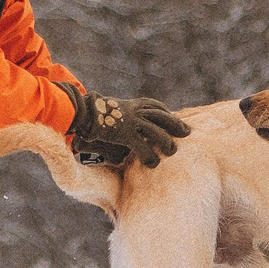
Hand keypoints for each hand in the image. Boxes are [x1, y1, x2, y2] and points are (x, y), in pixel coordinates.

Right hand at [57, 82, 190, 167]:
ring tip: (172, 151)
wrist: (81, 111)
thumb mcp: (111, 112)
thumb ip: (121, 119)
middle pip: (162, 116)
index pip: (156, 106)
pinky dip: (149, 157)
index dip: (167, 114)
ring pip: (157, 132)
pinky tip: (153, 164)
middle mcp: (135, 111)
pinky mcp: (125, 134)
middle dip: (176, 124)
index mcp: (132, 104)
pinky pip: (143, 147)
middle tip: (187, 132)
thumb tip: (122, 129)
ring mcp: (131, 121)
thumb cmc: (92, 113)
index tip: (174, 120)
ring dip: (166, 142)